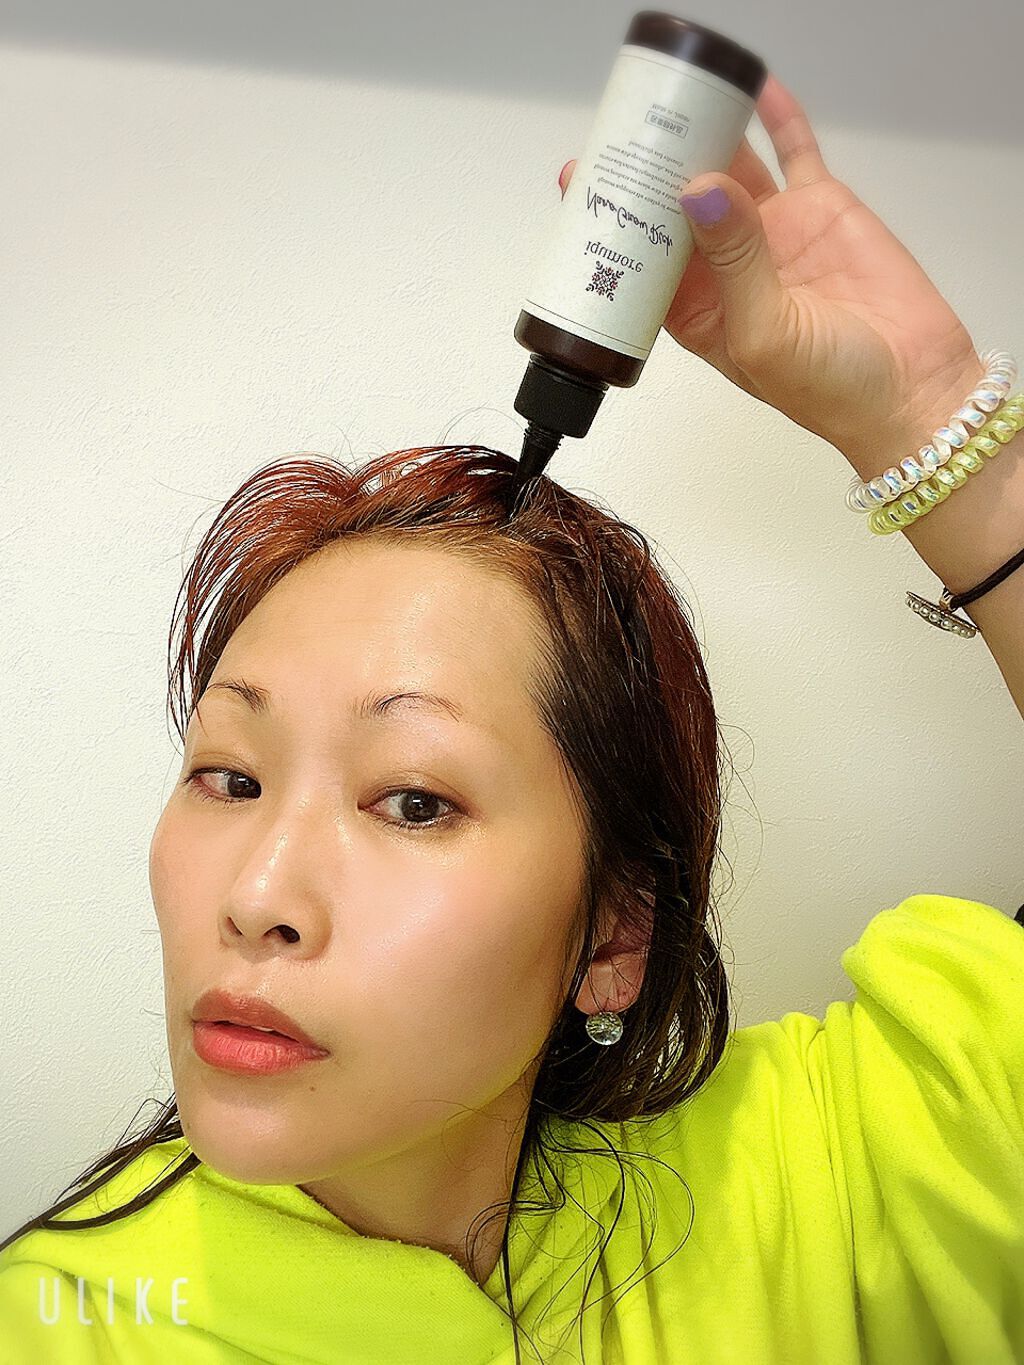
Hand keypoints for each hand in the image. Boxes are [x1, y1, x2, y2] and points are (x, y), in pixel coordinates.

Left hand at [557, 73, 983, 474]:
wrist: (913, 389)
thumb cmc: (830, 390)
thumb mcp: (764, 334)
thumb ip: (733, 262)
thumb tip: (700, 190)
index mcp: (701, 312)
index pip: (646, 258)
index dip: (618, 222)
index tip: (585, 182)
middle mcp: (729, 269)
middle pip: (678, 207)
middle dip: (653, 171)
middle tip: (627, 129)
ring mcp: (773, 233)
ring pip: (727, 171)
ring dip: (704, 138)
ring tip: (679, 101)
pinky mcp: (819, 208)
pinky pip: (792, 152)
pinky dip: (774, 119)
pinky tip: (751, 87)